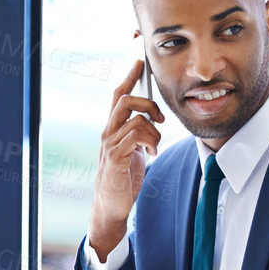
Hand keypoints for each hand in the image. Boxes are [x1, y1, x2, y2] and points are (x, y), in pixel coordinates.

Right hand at [88, 59, 163, 258]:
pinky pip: (136, 135)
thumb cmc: (122, 180)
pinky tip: (152, 154)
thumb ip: (137, 134)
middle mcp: (107, 132)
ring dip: (153, 129)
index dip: (129, 77)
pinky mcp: (115, 157)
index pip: (118, 95)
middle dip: (148, 102)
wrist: (111, 206)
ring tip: (155, 146)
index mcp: (112, 129)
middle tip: (161, 118)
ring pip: (135, 117)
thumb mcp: (131, 151)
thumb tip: (152, 122)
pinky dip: (151, 141)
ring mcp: (109, 144)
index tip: (139, 62)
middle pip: (124, 99)